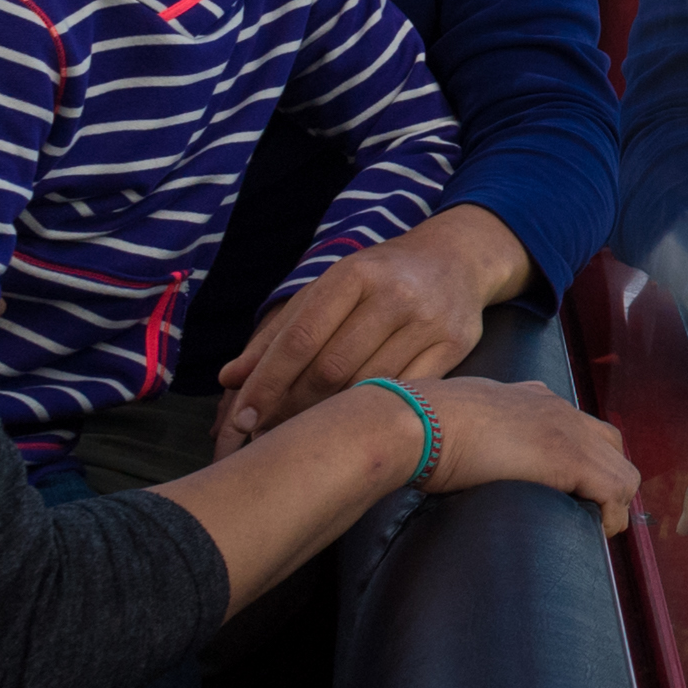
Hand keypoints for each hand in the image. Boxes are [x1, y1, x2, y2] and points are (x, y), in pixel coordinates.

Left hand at [214, 204, 531, 454]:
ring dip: (329, 414)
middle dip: (292, 404)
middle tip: (269, 428)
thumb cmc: (380, 277)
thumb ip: (279, 332)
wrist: (457, 259)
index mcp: (354, 274)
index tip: (243, 418)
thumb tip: (231, 379)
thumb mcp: (328, 289)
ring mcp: (429, 321)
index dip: (267, 382)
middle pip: (331, 369)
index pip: (300, 338)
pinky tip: (355, 419)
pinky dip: (375, 409)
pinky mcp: (456, 345)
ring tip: (305, 427)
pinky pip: (406, 393)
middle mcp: (394, 294)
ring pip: (367, 386)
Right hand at [418, 375, 639, 534]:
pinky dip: (611, 516)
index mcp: (534, 398)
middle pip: (612, 447)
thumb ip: (478, 431)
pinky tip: (592, 532)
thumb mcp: (461, 421)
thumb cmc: (424, 427)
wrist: (420, 421)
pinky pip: (616, 490)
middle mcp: (559, 409)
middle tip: (586, 515)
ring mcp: (569, 432)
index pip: (582, 427)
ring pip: (623, 471)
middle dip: (607, 483)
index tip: (572, 492)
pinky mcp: (570, 458)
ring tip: (590, 528)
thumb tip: (460, 456)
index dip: (586, 463)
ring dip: (613, 504)